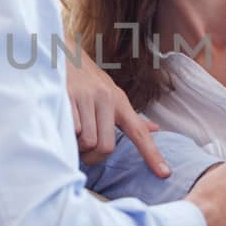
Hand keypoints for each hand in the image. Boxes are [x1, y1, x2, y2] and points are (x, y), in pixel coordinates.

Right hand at [63, 38, 167, 176]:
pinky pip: (69, 130)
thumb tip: (155, 129)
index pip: (139, 132)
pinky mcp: (66, 96)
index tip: (165, 174)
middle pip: (105, 147)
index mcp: (118, 102)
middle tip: (84, 152)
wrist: (60, 51)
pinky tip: (61, 124)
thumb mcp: (112, 94)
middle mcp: (105, 98)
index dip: (152, 155)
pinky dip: (65, 134)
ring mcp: (86, 97)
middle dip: (93, 156)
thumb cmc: (87, 79)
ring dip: (76, 146)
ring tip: (71, 134)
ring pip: (86, 141)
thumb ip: (131, 116)